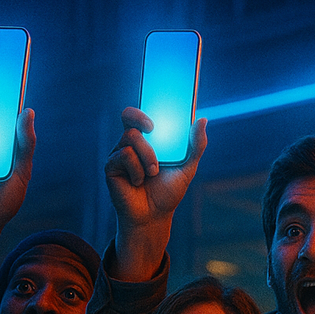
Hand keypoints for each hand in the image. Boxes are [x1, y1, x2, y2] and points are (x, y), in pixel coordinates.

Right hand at [103, 107, 206, 280]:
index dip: (146, 104)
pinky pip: (125, 156)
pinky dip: (138, 169)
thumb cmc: (169, 191)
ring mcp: (119, 154)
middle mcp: (131, 144)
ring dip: (148, 156)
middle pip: (130, 117)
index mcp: (148, 140)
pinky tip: (139, 181)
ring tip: (153, 173)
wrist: (155, 216)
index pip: (143, 115)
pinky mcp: (111, 166)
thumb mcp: (187, 167)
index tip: (155, 97)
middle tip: (153, 127)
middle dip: (140, 117)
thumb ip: (195, 145)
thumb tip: (203, 119)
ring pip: (132, 138)